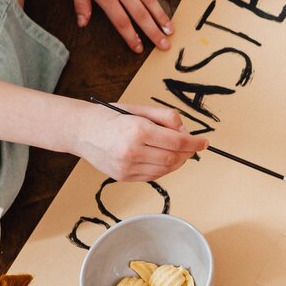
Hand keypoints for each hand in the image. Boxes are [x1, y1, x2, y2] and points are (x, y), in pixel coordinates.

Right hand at [74, 102, 206, 179]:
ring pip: (165, 170)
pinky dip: (164, 168)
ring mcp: (127, 167)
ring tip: (176, 150)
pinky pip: (153, 176)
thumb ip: (166, 118)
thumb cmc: (110, 116)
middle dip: (187, 153)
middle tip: (191, 144)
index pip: (176, 141)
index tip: (204, 142)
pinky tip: (162, 158)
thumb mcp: (139, 109)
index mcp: (137, 130)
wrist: (81, 131)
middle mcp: (132, 151)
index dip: (194, 143)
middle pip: (173, 158)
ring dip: (177, 161)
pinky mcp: (123, 177)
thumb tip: (185, 132)